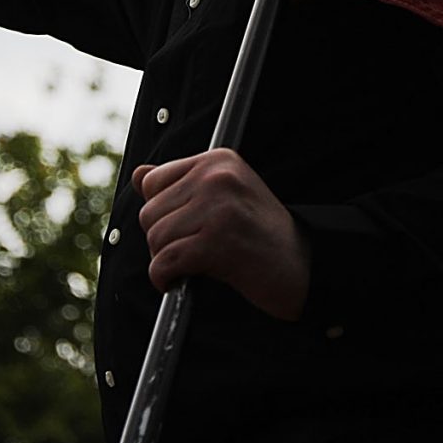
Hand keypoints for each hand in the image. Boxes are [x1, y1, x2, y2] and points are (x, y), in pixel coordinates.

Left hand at [133, 149, 310, 321]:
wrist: (303, 265)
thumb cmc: (260, 234)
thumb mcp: (225, 197)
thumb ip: (181, 184)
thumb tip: (138, 176)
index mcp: (219, 160)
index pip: (154, 182)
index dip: (162, 212)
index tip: (185, 228)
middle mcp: (217, 177)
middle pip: (150, 212)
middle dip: (161, 239)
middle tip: (189, 251)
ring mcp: (218, 208)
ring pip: (155, 237)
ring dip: (165, 260)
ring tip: (191, 264)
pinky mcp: (217, 242)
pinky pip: (165, 262)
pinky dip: (164, 278)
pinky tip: (178, 282)